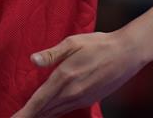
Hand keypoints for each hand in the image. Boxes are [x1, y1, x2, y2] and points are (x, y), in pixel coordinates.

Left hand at [12, 31, 146, 117]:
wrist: (127, 53)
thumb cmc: (99, 44)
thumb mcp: (73, 42)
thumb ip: (51, 54)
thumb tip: (32, 60)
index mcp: (64, 77)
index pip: (39, 100)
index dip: (25, 112)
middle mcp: (72, 92)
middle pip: (45, 111)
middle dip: (30, 117)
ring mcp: (81, 98)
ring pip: (55, 113)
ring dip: (40, 117)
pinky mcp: (89, 100)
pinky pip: (65, 111)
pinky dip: (53, 114)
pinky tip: (47, 114)